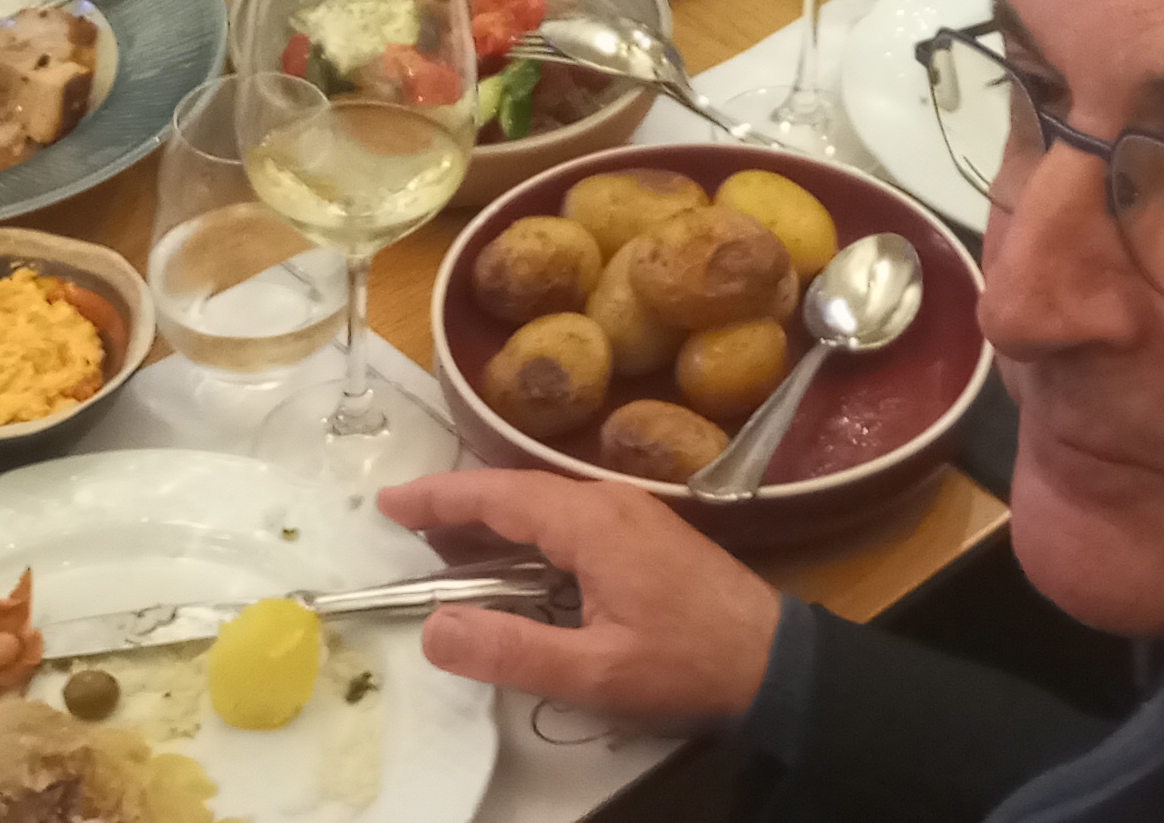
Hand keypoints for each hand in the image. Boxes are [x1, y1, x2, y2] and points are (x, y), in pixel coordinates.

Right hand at [376, 467, 784, 725]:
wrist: (775, 660)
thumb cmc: (685, 663)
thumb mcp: (594, 672)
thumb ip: (510, 650)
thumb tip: (432, 629)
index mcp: (590, 522)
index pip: (497, 495)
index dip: (439, 498)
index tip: (388, 501)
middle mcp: (608, 501)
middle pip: (516, 491)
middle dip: (457, 504)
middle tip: (403, 522)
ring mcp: (631, 513)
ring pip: (543, 502)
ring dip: (492, 517)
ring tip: (443, 543)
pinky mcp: (645, 533)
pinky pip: (569, 517)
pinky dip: (526, 530)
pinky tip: (515, 559)